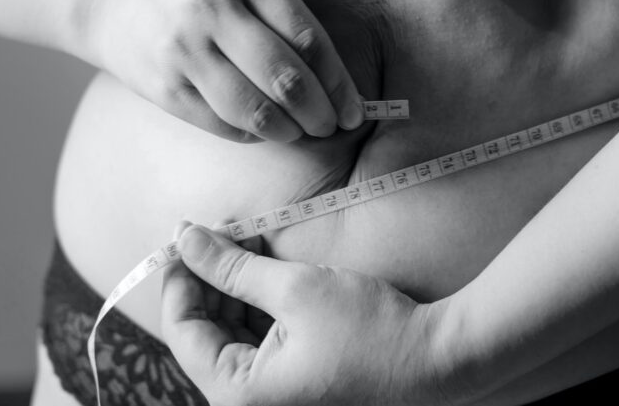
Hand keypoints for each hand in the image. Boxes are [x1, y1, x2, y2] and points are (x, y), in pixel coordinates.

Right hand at [76, 0, 363, 141]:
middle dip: (320, 113)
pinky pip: (223, 124)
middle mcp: (212, 6)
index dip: (338, 82)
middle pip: (286, 77)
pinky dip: (252, 134)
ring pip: (255, 108)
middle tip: (332, 127)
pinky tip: (263, 131)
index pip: (308, 38)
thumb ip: (283, 17)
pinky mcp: (164, 86)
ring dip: (288, 131)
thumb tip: (337, 85)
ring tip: (300, 133)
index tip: (355, 108)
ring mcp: (183, 48)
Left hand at [161, 224, 448, 405]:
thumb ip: (232, 266)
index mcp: (239, 395)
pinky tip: (266, 268)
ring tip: (246, 242)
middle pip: (206, 334)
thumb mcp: (295, 289)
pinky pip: (258, 346)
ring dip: (234, 289)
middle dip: (210, 279)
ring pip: (231, 337)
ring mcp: (273, 402)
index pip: (183, 330)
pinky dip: (257, 307)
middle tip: (219, 230)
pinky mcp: (294, 391)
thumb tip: (184, 239)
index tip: (184, 236)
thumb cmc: (371, 331)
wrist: (439, 362)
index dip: (180, 277)